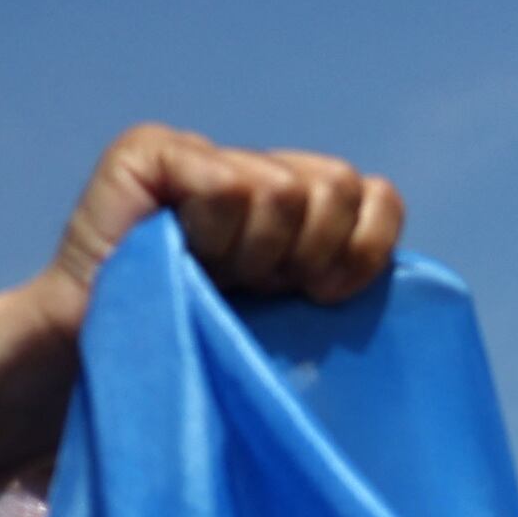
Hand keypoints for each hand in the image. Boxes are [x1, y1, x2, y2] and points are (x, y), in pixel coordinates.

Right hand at [43, 125, 405, 321]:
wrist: (118, 364)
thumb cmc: (211, 351)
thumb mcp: (299, 318)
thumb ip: (343, 272)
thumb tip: (399, 236)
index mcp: (300, 209)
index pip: (377, 196)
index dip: (365, 249)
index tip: (323, 296)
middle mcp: (255, 169)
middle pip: (336, 186)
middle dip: (308, 254)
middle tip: (256, 287)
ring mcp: (202, 153)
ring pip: (282, 190)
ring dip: (252, 252)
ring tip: (213, 274)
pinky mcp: (152, 152)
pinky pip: (225, 186)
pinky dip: (213, 233)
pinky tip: (182, 252)